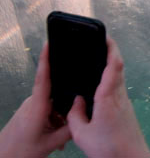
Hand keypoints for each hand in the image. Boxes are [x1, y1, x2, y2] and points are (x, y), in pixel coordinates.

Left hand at [0, 43, 70, 157]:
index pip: (43, 78)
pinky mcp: (30, 113)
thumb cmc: (23, 150)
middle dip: (68, 103)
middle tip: (78, 113)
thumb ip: (70, 129)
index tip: (48, 43)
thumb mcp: (51, 143)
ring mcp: (31, 107)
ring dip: (60, 118)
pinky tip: (57, 136)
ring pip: (53, 104)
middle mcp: (34, 102)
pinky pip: (48, 111)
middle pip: (56, 93)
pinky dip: (54, 121)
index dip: (45, 60)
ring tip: (63, 137)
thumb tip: (85, 115)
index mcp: (38, 106)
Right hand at [67, 37, 149, 157]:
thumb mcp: (82, 134)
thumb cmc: (109, 148)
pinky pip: (118, 86)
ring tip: (99, 57)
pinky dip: (111, 77)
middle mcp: (120, 95)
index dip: (111, 48)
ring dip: (112, 64)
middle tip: (100, 40)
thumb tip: (76, 100)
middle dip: (111, 51)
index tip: (105, 36)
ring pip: (120, 76)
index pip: (114, 65)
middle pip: (119, 66)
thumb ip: (75, 114)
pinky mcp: (126, 108)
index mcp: (108, 97)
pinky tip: (102, 82)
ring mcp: (125, 101)